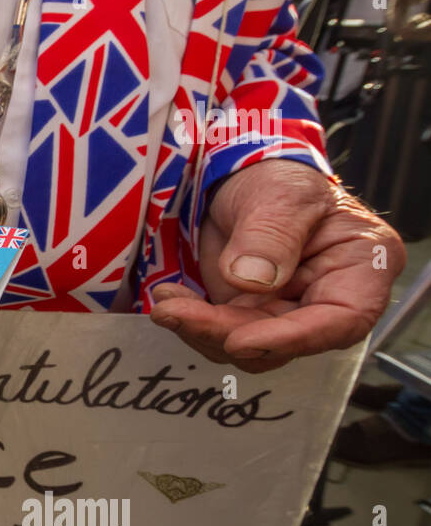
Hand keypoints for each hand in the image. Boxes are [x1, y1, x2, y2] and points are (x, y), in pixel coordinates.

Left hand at [149, 160, 404, 372]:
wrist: (243, 181)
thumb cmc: (278, 179)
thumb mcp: (279, 193)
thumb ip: (270, 234)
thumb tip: (250, 281)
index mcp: (361, 267)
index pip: (342, 320)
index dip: (293, 338)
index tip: (239, 341)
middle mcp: (328, 299)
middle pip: (284, 341)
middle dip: (224, 332)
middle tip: (172, 312)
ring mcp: (287, 312)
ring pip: (249, 346)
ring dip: (202, 330)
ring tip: (165, 303)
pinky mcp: (251, 316)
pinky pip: (223, 334)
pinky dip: (193, 321)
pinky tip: (169, 299)